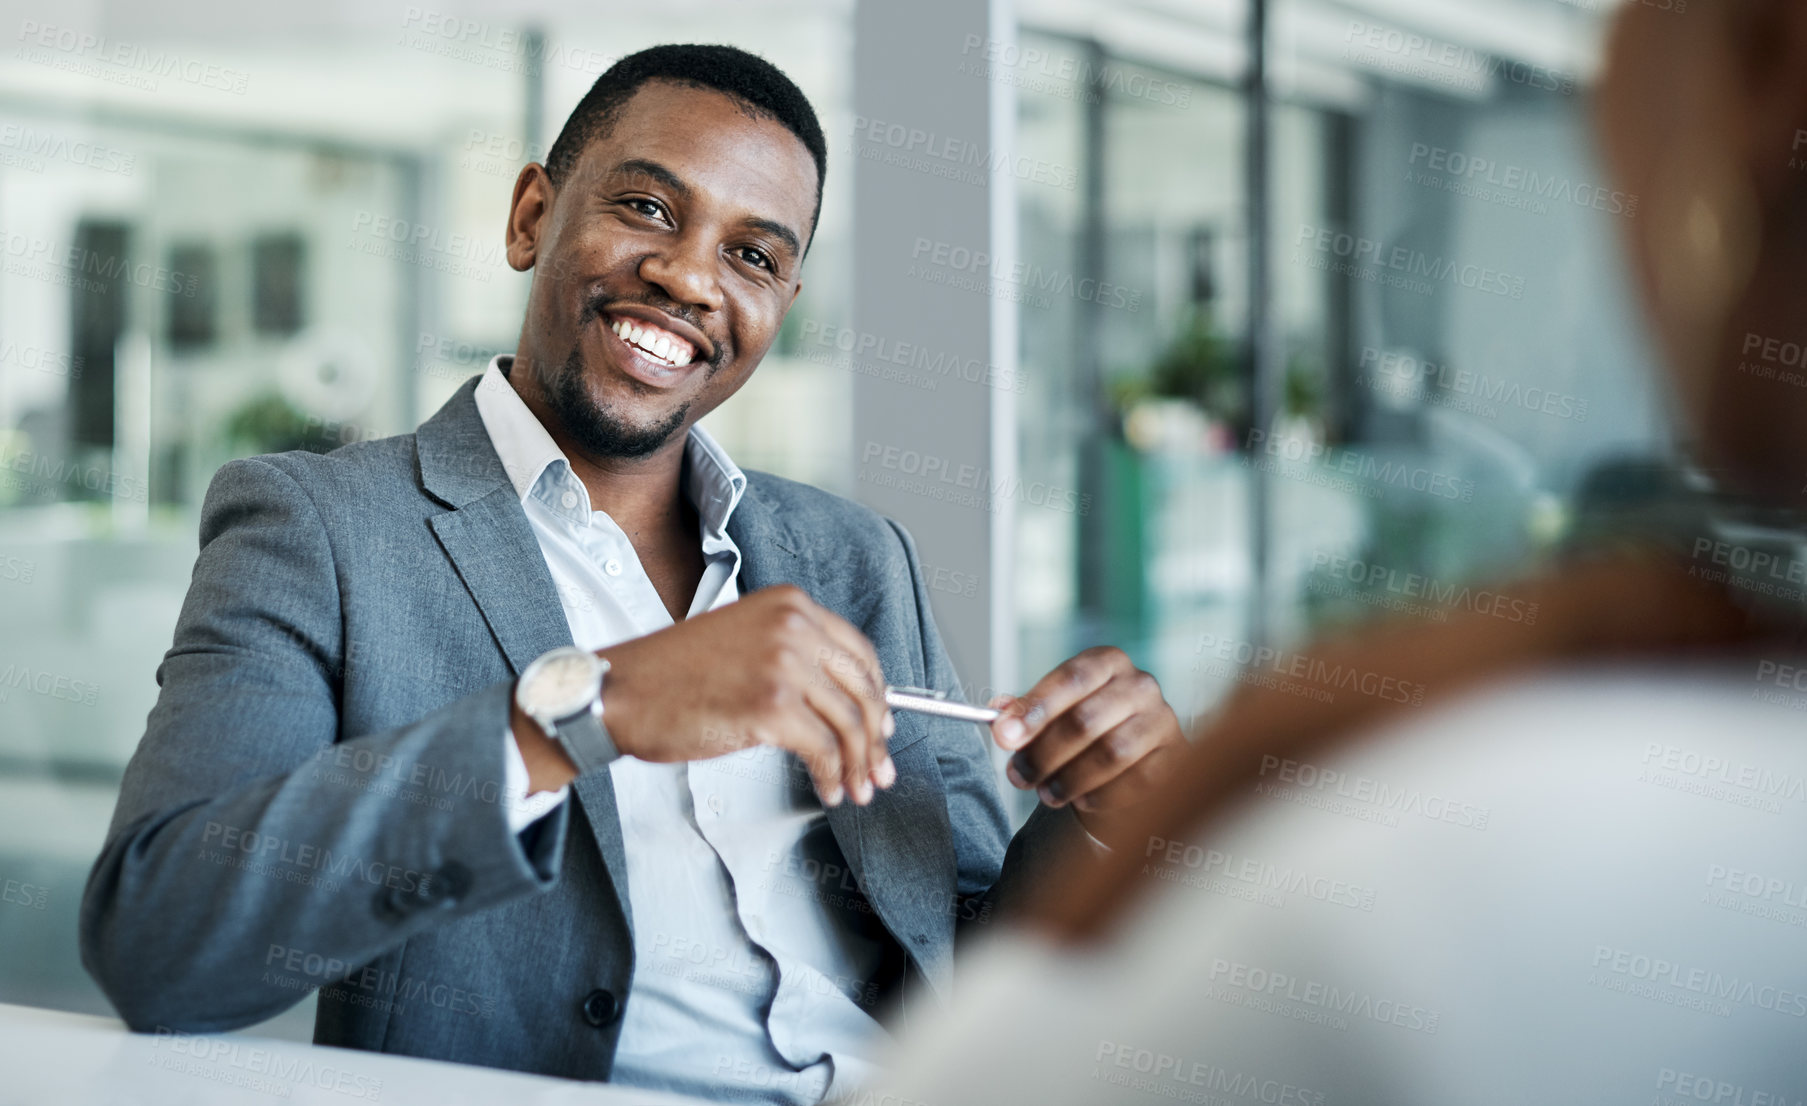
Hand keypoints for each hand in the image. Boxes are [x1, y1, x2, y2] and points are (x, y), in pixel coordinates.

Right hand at [592, 584, 895, 805]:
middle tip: (879, 767)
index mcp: (789, 605)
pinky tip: (828, 788)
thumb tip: (836, 699)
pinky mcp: (772, 706)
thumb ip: (791, 654)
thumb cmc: (671, 674)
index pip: (857, 651)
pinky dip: (833, 776)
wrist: (623, 690)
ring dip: (859, 764)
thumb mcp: (743, 639)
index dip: (876, 694)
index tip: (882, 722)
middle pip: (862, 688)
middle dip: (876, 736)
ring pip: (849, 723)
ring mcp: (784, 664)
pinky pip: (824, 750)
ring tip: (858, 787)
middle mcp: (793, 626)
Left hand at [990, 647, 1183, 845]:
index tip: (1004, 736)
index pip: (1070, 679)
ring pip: (1111, 753)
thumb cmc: (1082, 733)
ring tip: (1046, 793)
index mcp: (1107, 662)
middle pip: (1086, 720)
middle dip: (1044, 753)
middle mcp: (1140, 685)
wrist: (1127, 764)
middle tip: (1018, 775)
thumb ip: (1024, 713)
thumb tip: (999, 717)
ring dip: (1070, 779)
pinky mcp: (1175, 757)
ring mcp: (1162, 720)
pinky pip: (1136, 781)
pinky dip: (1102, 795)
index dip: (1034, 708)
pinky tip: (1081, 800)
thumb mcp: (1050, 714)